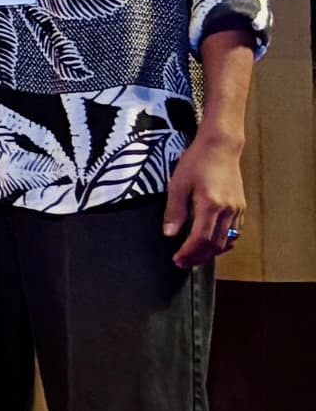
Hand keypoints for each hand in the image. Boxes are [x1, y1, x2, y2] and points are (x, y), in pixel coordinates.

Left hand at [164, 130, 249, 269]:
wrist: (220, 147)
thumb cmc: (196, 162)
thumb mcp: (178, 185)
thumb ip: (174, 211)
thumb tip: (169, 234)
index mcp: (211, 205)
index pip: (200, 239)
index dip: (188, 253)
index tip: (177, 259)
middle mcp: (228, 211)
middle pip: (215, 245)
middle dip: (198, 257)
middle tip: (183, 262)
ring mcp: (237, 210)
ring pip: (228, 241)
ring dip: (212, 253)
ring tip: (195, 256)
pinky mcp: (241, 207)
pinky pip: (235, 232)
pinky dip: (224, 243)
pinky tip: (212, 244)